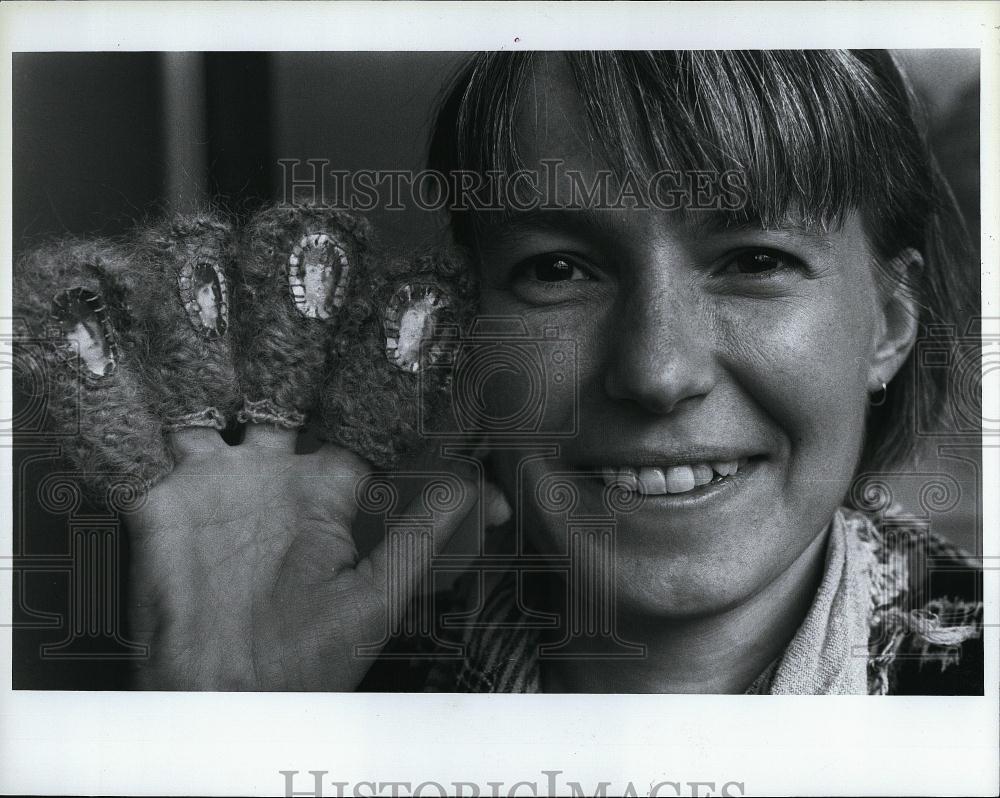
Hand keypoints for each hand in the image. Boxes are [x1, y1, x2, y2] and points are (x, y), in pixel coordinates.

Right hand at [14, 206, 478, 689]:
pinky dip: (119, 399)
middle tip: (300, 254)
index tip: (396, 311)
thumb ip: (424, 536)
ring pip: (207, 394)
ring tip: (207, 268)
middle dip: (286, 327)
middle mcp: (270, 476)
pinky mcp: (160, 503)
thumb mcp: (377, 593)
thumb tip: (482, 492)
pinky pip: (133, 443)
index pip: (356, 413)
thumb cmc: (308, 660)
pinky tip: (114, 341)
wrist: (227, 700)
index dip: (375, 367)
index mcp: (325, 492)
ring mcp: (214, 484)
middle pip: (278, 385)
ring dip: (204, 339)